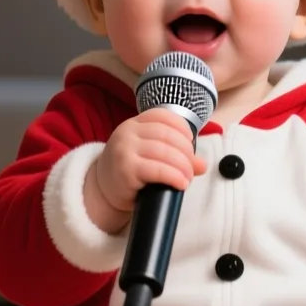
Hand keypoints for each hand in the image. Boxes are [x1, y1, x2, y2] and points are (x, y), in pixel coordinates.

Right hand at [85, 108, 207, 230]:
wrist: (102, 190)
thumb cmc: (129, 170)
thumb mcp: (149, 156)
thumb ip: (175, 154)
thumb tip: (202, 165)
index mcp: (134, 123)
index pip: (162, 116)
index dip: (182, 128)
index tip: (190, 143)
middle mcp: (127, 132)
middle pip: (167, 135)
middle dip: (186, 152)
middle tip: (191, 167)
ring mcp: (125, 150)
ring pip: (164, 152)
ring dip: (183, 166)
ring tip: (187, 177)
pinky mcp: (127, 170)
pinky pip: (157, 170)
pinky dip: (174, 176)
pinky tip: (181, 183)